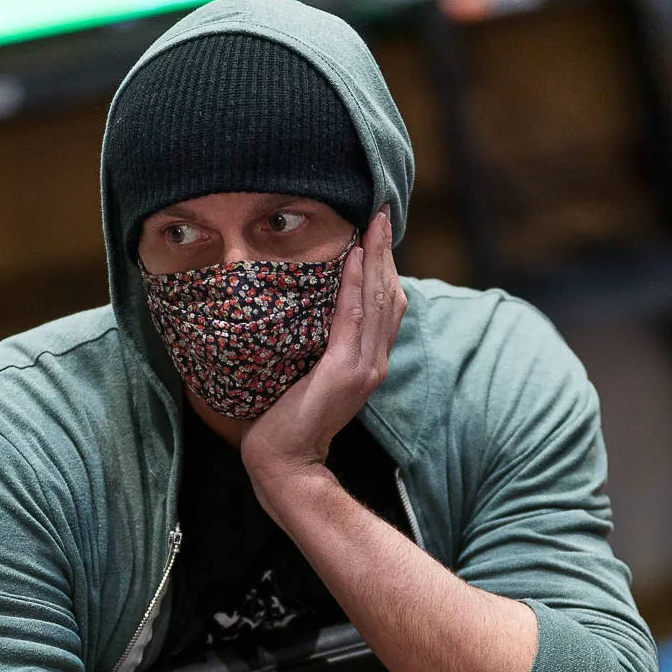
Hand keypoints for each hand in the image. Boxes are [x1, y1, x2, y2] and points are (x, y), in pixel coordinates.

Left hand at [240, 204, 406, 489]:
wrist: (284, 460)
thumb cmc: (288, 420)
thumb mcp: (311, 376)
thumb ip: (321, 348)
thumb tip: (308, 314)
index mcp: (369, 363)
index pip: (385, 305)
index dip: (385, 266)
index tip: (380, 230)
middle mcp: (375, 363)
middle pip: (388, 295)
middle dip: (386, 251)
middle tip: (382, 211)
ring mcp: (364, 368)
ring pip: (376, 301)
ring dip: (375, 258)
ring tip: (373, 223)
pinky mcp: (344, 372)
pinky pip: (351, 319)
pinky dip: (354, 285)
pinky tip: (352, 257)